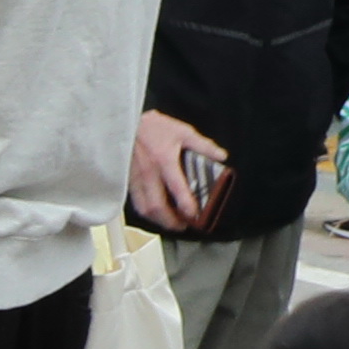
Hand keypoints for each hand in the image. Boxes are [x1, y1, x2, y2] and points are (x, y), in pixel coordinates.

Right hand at [128, 111, 228, 232]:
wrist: (126, 123)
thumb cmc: (154, 127)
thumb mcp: (183, 131)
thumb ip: (203, 145)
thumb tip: (221, 156)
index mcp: (164, 160)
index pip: (177, 189)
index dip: (186, 205)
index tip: (194, 214)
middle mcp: (148, 173)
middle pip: (157, 206)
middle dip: (171, 221)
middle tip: (183, 225)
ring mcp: (135, 179)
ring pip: (144, 208)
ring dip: (158, 220)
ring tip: (170, 222)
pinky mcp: (126, 181)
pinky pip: (135, 202)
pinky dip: (146, 212)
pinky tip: (154, 212)